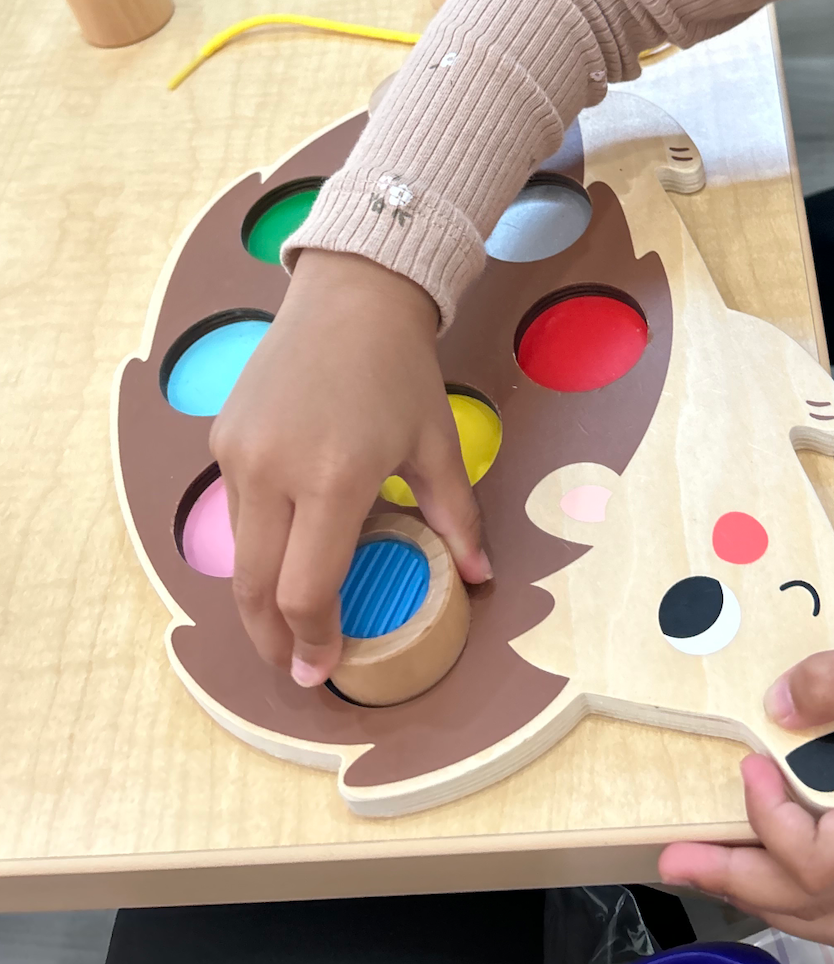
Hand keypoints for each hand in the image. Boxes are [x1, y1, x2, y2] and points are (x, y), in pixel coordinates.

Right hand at [210, 249, 490, 687]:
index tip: (324, 669)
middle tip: (296, 666)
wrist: (351, 294)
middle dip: (273, 638)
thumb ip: (456, 515)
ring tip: (291, 616)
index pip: (307, 589)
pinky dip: (257, 541)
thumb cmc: (401, 369)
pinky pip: (235, 509)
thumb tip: (481, 576)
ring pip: (242, 550)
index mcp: (334, 478)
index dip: (313, 640)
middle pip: (256, 588)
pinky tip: (285, 546)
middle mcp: (274, 471)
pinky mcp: (223, 437)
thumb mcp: (436, 441)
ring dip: (262, 592)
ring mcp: (240, 453)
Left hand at [658, 616, 833, 942]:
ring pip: (829, 916)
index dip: (772, 826)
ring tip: (702, 868)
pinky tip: (753, 859)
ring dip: (761, 896)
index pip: (828, 862)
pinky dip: (790, 888)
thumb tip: (776, 706)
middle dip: (739, 882)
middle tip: (675, 857)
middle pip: (819, 905)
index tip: (748, 766)